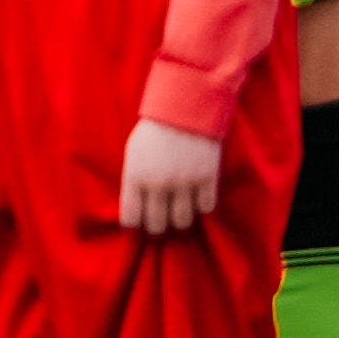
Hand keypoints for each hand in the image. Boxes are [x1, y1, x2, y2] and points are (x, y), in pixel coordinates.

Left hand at [119, 120, 226, 235]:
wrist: (185, 107)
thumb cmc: (154, 130)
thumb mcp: (133, 154)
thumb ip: (134, 181)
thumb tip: (136, 208)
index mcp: (135, 176)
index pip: (131, 218)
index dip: (135, 225)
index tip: (139, 223)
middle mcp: (159, 184)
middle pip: (158, 225)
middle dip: (158, 229)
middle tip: (161, 226)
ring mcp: (184, 182)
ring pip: (183, 221)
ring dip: (181, 222)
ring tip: (179, 216)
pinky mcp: (207, 178)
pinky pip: (206, 208)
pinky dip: (202, 207)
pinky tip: (197, 200)